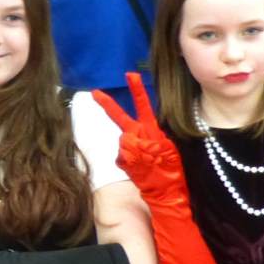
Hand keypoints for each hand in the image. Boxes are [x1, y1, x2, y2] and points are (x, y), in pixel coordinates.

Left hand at [90, 73, 186, 203]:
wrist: (165, 189)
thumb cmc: (168, 168)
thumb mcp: (165, 147)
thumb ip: (150, 135)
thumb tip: (132, 134)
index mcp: (151, 129)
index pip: (143, 105)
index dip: (137, 90)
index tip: (130, 75)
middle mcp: (138, 135)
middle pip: (120, 118)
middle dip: (107, 105)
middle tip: (94, 93)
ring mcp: (128, 147)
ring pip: (123, 141)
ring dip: (130, 148)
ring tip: (144, 161)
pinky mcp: (122, 158)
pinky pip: (122, 155)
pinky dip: (128, 159)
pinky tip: (139, 167)